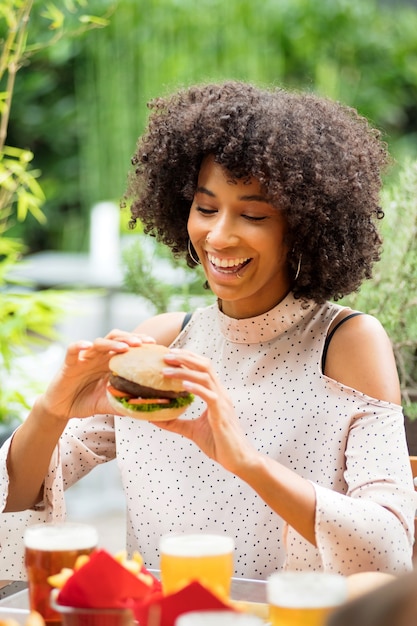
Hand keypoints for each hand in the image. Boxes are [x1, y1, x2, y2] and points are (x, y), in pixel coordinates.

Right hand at [39, 330, 155, 420]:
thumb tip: (145, 408)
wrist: (61, 408)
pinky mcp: (69, 363)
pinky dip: (79, 345)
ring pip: (98, 342)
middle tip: (143, 343)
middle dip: (130, 338)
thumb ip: (123, 402)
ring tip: (125, 347)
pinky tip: (88, 345)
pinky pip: (73, 350)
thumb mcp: (108, 403)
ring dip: (112, 343)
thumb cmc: (86, 401)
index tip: (154, 345)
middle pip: (115, 338)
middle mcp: (99, 356)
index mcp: (110, 362)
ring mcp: (84, 358)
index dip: (140, 343)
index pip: (127, 346)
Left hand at [152, 348, 257, 475]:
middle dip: (185, 357)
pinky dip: (196, 388)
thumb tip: (154, 418)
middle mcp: (220, 394)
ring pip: (205, 377)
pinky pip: (209, 396)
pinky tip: (182, 384)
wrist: (238, 460)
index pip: (203, 368)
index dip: (188, 358)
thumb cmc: (219, 444)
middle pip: (205, 365)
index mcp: (216, 395)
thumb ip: (175, 423)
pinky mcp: (221, 415)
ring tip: (167, 369)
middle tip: (166, 355)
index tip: (170, 354)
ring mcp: (222, 403)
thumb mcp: (192, 431)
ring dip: (185, 370)